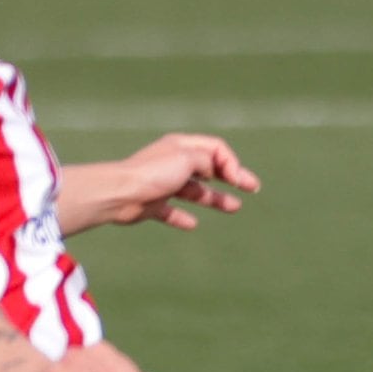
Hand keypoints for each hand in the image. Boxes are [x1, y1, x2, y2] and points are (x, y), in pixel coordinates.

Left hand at [71, 133, 257, 230]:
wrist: (119, 194)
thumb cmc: (153, 173)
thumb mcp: (188, 158)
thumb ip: (208, 161)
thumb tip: (215, 170)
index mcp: (181, 147)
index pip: (215, 149)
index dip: (231, 162)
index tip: (237, 179)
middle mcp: (173, 163)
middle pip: (208, 169)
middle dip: (232, 178)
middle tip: (253, 188)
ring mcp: (163, 185)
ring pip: (195, 191)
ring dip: (215, 198)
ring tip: (235, 207)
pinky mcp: (152, 204)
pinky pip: (172, 211)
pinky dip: (183, 217)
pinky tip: (193, 224)